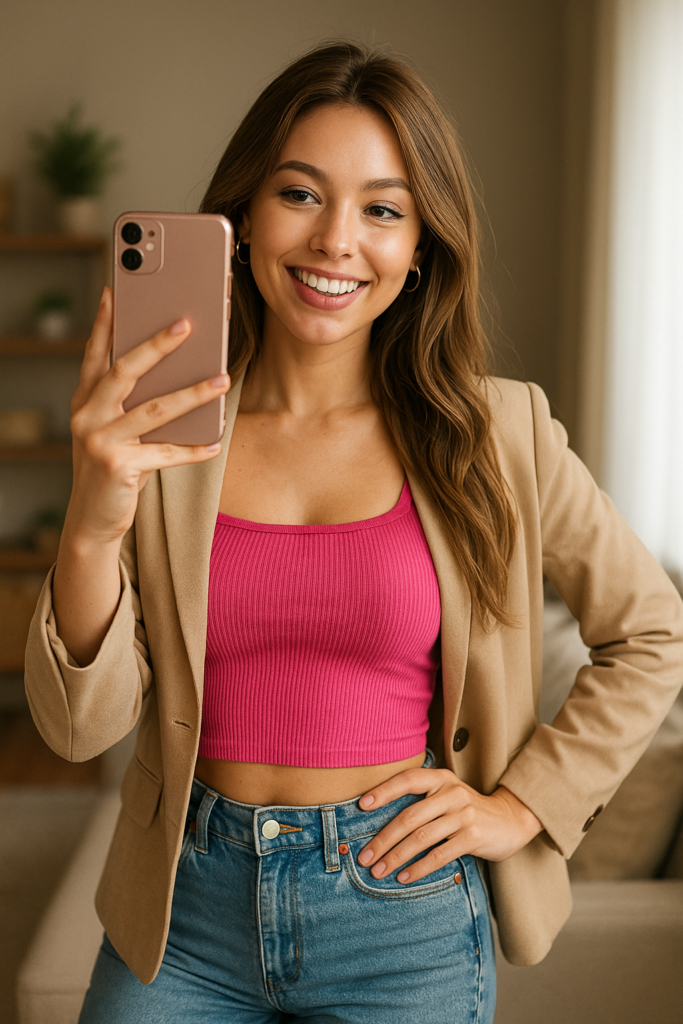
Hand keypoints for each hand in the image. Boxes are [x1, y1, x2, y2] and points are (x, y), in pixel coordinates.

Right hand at [65, 286, 231, 546]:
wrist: (92, 519)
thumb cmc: (113, 467)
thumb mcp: (114, 430)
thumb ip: (132, 403)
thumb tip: (176, 372)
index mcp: (86, 400)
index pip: (96, 353)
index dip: (106, 322)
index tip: (117, 291)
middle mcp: (88, 415)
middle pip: (125, 371)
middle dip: (157, 345)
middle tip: (187, 324)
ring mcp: (99, 441)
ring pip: (153, 410)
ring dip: (192, 393)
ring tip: (222, 378)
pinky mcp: (117, 467)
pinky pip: (165, 453)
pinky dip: (193, 449)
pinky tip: (216, 443)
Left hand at [356, 767, 542, 884]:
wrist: (511, 820)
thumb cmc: (468, 810)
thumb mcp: (448, 795)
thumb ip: (422, 800)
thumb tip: (379, 820)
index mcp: (441, 778)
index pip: (407, 779)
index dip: (383, 791)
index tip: (361, 806)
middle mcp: (451, 792)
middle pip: (409, 816)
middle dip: (383, 839)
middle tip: (364, 857)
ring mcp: (463, 814)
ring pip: (421, 837)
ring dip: (396, 857)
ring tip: (378, 872)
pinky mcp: (474, 836)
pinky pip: (439, 854)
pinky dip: (419, 868)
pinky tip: (404, 878)